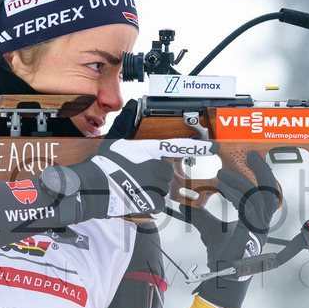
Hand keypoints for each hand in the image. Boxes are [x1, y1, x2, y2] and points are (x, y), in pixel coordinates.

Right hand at [90, 130, 216, 218]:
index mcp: (151, 151)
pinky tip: (134, 196)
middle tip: (134, 174)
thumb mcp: (115, 139)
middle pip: (165, 172)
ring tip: (131, 185)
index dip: (198, 147)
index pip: (179, 147)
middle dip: (153, 174)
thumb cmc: (104, 165)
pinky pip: (157, 202)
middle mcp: (158, 168)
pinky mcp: (154, 203)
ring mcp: (157, 186)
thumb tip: (131, 105)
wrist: (94, 188)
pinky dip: (148, 201)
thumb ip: (126, 122)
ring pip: (161, 187)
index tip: (214, 147)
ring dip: (150, 188)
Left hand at [184, 151, 279, 307]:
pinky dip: (237, 195)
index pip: (264, 192)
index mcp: (256, 219)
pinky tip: (223, 189)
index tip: (247, 160)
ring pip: (261, 197)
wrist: (221, 277)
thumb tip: (185, 203)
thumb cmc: (221, 255)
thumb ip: (201, 215)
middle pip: (271, 190)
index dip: (258, 174)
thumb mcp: (208, 228)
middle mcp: (261, 222)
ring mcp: (259, 228)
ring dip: (242, 182)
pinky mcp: (251, 232)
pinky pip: (250, 208)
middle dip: (263, 171)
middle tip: (251, 155)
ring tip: (223, 174)